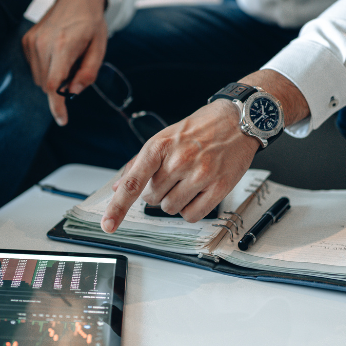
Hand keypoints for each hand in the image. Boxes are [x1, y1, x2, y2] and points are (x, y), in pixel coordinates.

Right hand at [22, 0, 107, 125]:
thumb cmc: (92, 24)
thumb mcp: (100, 49)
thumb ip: (88, 74)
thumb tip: (72, 93)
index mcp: (64, 46)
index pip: (53, 85)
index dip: (57, 106)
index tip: (62, 120)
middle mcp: (43, 43)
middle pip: (46, 84)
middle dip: (61, 88)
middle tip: (76, 70)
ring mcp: (31, 41)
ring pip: (39, 78)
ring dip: (53, 78)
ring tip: (68, 59)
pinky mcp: (26, 40)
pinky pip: (34, 67)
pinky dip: (46, 69)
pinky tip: (57, 54)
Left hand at [101, 69, 310, 231]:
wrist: (237, 120)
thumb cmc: (200, 129)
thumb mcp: (164, 138)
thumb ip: (139, 164)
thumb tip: (118, 188)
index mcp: (159, 146)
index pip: (133, 183)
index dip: (118, 207)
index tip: (107, 225)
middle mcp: (179, 160)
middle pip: (151, 199)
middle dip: (157, 192)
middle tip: (173, 175)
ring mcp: (200, 174)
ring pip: (170, 209)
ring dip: (174, 201)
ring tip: (187, 182)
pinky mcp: (219, 187)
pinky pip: (193, 215)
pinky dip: (191, 209)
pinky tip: (197, 193)